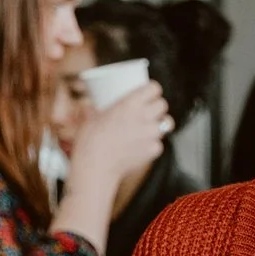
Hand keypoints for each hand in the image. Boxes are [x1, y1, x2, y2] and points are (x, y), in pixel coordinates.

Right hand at [52, 81, 170, 252]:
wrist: (96, 167)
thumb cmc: (90, 142)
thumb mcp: (89, 119)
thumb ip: (92, 110)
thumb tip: (88, 106)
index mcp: (130, 104)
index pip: (154, 88)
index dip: (153, 89)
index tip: (149, 91)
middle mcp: (144, 117)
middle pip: (163, 104)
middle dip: (157, 105)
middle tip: (148, 109)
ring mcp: (152, 134)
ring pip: (166, 123)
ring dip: (158, 123)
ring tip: (147, 126)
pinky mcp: (154, 150)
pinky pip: (159, 143)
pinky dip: (153, 143)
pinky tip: (141, 145)